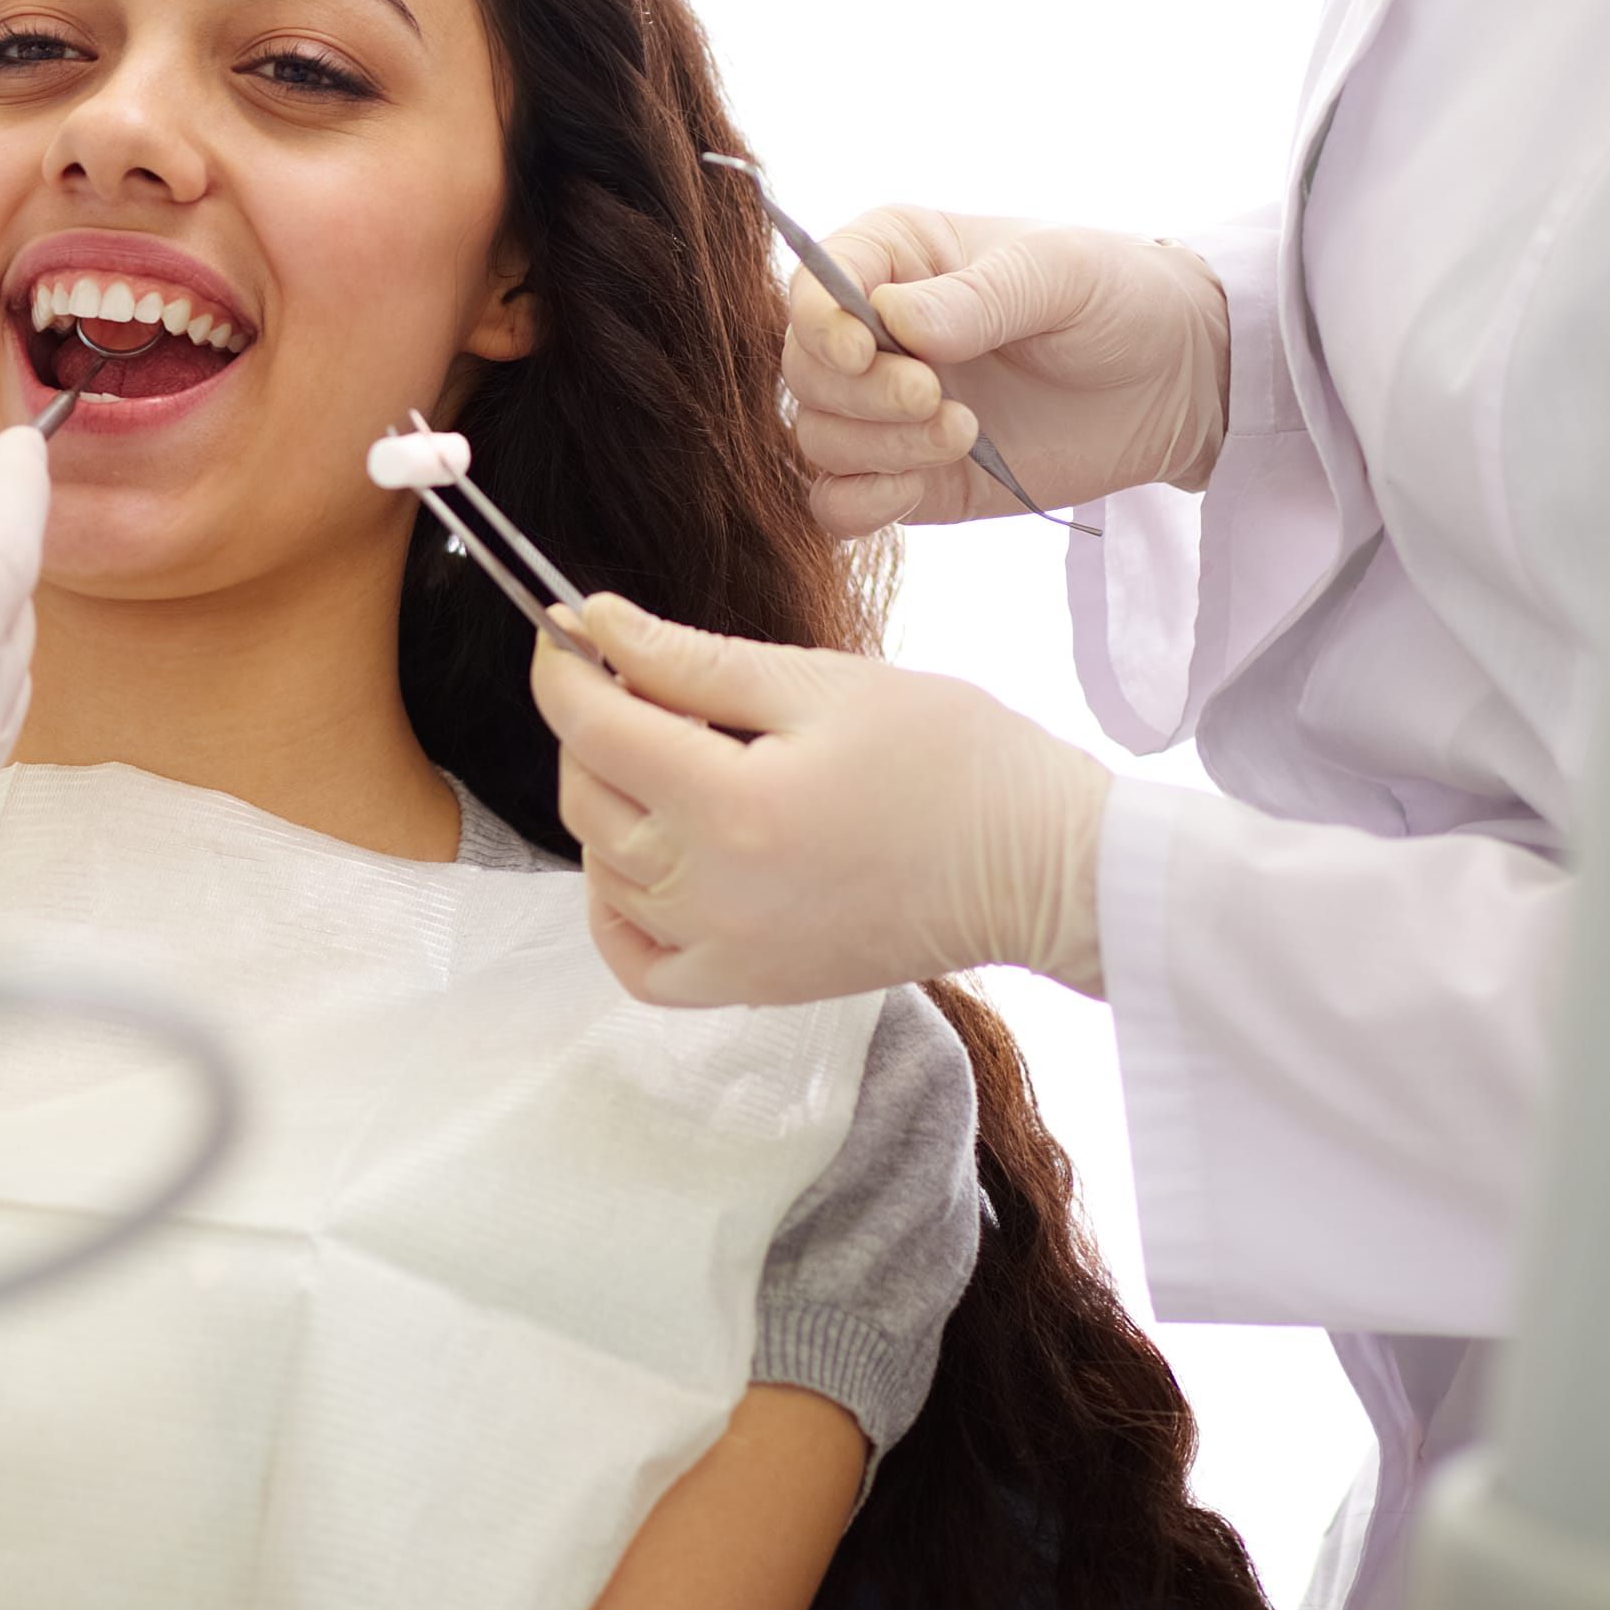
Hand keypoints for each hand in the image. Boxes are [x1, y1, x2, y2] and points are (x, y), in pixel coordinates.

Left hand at [534, 596, 1109, 1005]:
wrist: (1047, 867)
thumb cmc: (958, 761)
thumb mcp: (824, 682)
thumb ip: (694, 661)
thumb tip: (595, 625)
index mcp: (732, 805)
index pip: (592, 725)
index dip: (561, 664)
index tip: (562, 624)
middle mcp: (714, 891)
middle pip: (587, 796)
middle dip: (590, 725)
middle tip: (642, 680)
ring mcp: (729, 950)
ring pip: (604, 869)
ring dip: (606, 802)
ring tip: (671, 754)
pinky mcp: (753, 985)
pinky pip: (639, 962)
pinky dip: (616, 910)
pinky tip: (641, 858)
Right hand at [782, 208, 1226, 538]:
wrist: (1177, 381)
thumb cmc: (1118, 297)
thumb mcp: (1060, 274)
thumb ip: (977, 297)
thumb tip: (894, 321)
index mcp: (893, 256)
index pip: (813, 286)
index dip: (821, 322)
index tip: (867, 349)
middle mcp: (872, 333)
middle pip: (804, 371)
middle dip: (861, 395)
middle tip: (937, 399)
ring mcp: (885, 410)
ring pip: (816, 438)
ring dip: (877, 448)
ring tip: (965, 433)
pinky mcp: (909, 476)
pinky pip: (836, 503)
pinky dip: (858, 505)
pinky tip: (914, 488)